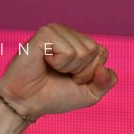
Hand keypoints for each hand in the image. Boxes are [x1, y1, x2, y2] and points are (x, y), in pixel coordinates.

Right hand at [0, 23, 116, 119]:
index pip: (102, 53)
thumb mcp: (89, 94)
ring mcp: (56, 31)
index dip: (90, 73)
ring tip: (52, 69)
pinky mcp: (45, 33)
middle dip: (81, 72)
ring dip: (69, 69)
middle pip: (95, 51)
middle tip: (60, 75)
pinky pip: (68, 52)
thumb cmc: (54, 96)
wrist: (27, 103)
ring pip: (83, 51)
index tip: (71, 79)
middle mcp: (68, 33)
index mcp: (78, 42)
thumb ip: (106, 82)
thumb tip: (105, 68)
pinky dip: (59, 64)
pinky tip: (44, 62)